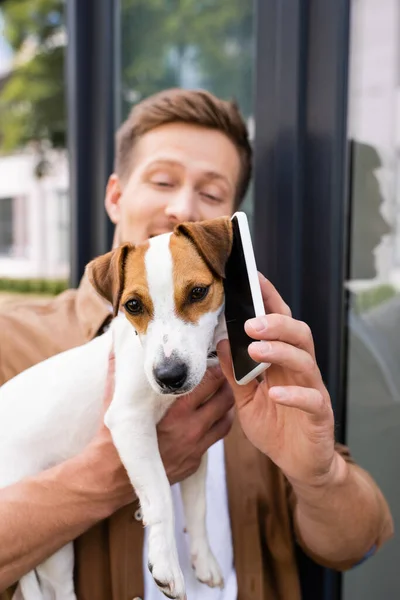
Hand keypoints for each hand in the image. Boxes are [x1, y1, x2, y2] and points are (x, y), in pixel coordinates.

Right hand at [85, 354, 233, 508]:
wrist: (111, 478)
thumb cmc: (112, 437)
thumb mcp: (113, 400)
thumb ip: (118, 370)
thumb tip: (115, 343)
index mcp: (175, 412)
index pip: (208, 382)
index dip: (213, 367)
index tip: (210, 359)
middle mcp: (190, 429)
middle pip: (224, 399)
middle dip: (225, 383)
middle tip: (221, 373)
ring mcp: (195, 448)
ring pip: (226, 420)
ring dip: (225, 405)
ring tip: (220, 392)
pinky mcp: (195, 462)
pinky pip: (216, 438)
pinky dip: (217, 425)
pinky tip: (210, 416)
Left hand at [218, 273, 336, 489]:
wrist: (299, 464)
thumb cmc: (274, 427)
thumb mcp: (245, 399)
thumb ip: (235, 372)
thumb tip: (220, 343)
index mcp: (282, 362)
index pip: (279, 324)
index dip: (269, 300)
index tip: (254, 280)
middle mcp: (300, 369)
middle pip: (298, 334)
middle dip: (275, 323)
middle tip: (250, 322)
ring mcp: (312, 390)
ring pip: (305, 360)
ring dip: (280, 351)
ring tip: (255, 349)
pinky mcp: (319, 413)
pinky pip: (310, 399)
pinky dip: (293, 393)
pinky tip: (275, 393)